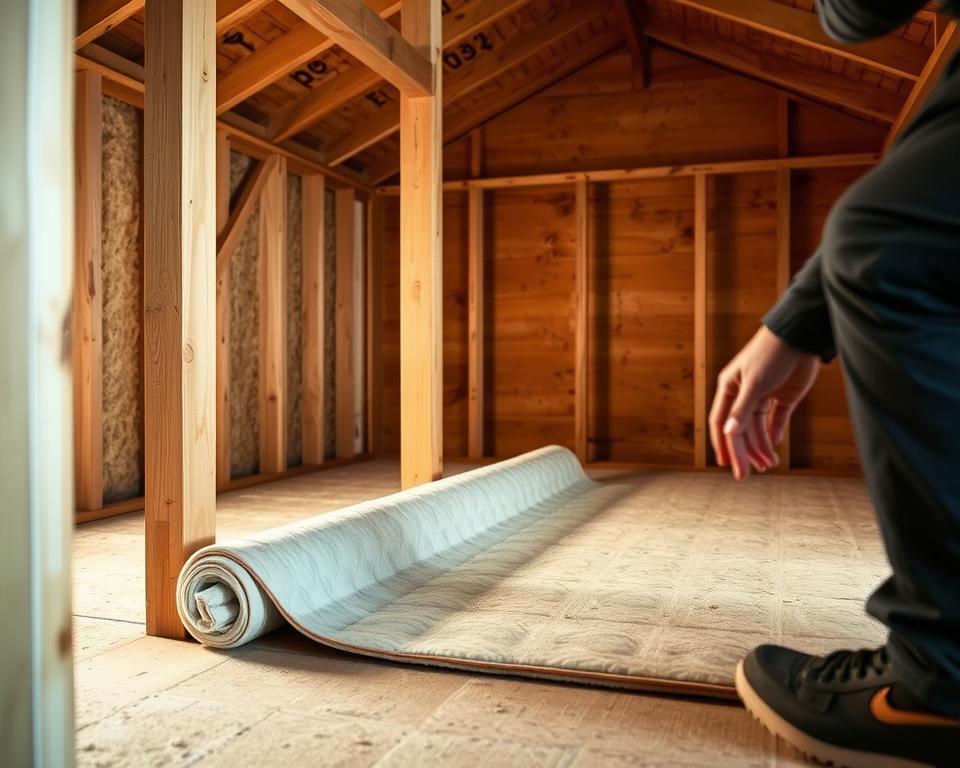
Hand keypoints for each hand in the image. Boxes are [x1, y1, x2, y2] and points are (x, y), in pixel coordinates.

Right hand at [709, 326, 819, 480]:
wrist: (799, 337)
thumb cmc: (770, 354)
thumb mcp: (754, 382)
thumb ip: (742, 409)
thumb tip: (728, 433)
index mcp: (730, 389)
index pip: (722, 423)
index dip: (723, 445)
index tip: (726, 466)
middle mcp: (743, 395)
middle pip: (740, 430)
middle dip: (744, 453)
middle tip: (748, 475)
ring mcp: (763, 397)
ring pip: (758, 429)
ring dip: (762, 447)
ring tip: (770, 465)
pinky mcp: (784, 398)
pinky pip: (776, 421)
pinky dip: (774, 435)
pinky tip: (775, 449)